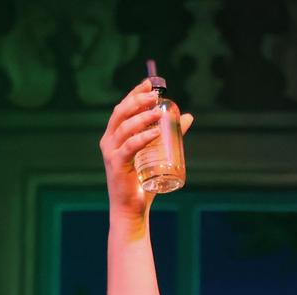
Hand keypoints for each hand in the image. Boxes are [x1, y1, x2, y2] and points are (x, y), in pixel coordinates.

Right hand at [99, 79, 193, 219]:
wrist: (132, 210)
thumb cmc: (143, 183)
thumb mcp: (157, 154)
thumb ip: (170, 135)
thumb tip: (187, 117)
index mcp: (115, 136)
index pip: (123, 108)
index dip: (135, 93)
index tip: (150, 83)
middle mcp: (109, 141)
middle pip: (121, 113)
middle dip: (137, 100)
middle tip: (154, 94)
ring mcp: (111, 153)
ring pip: (125, 128)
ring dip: (142, 117)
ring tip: (158, 112)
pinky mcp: (117, 165)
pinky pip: (129, 147)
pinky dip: (142, 138)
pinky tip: (155, 132)